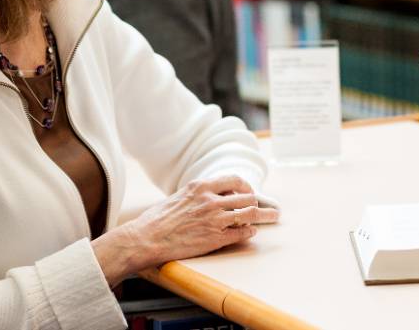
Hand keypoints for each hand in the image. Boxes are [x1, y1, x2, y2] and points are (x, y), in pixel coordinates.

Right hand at [99, 175, 278, 282]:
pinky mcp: (215, 238)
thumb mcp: (179, 196)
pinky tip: (252, 233)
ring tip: (272, 218)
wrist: (146, 238)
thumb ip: (197, 194)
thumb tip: (211, 195)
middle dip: (258, 203)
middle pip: (247, 197)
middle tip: (266, 208)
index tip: (250, 193)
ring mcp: (214, 219)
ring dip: (263, 216)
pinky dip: (250, 232)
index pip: (235, 180)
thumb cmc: (157, 219)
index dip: (246, 187)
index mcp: (201, 187)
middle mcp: (211, 200)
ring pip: (249, 214)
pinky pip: (241, 233)